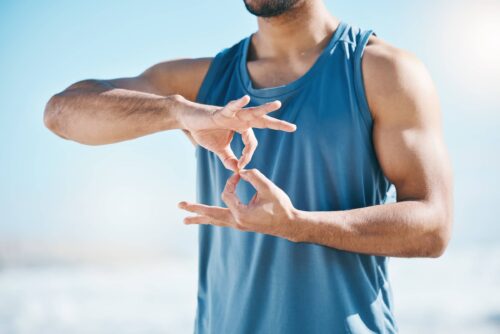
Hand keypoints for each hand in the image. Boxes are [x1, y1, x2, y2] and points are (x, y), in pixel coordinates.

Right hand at [177, 95, 295, 170]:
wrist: (188, 120)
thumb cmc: (203, 131)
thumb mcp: (219, 149)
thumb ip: (228, 158)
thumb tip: (236, 170)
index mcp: (241, 128)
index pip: (251, 142)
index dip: (248, 155)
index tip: (241, 165)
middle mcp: (240, 120)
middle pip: (262, 121)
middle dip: (277, 124)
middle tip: (293, 127)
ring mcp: (232, 114)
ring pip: (252, 112)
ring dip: (265, 109)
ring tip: (278, 104)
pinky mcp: (221, 111)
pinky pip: (231, 107)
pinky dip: (238, 103)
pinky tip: (246, 98)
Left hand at [178, 169, 298, 241]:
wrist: (289, 224)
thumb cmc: (281, 207)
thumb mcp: (269, 189)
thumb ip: (255, 177)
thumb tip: (242, 170)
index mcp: (241, 214)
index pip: (227, 193)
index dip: (231, 181)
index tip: (239, 175)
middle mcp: (236, 222)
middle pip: (210, 215)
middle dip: (195, 210)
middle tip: (179, 205)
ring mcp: (238, 225)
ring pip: (214, 221)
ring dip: (200, 218)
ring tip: (185, 220)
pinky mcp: (241, 224)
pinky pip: (221, 221)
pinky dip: (212, 218)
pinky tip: (206, 218)